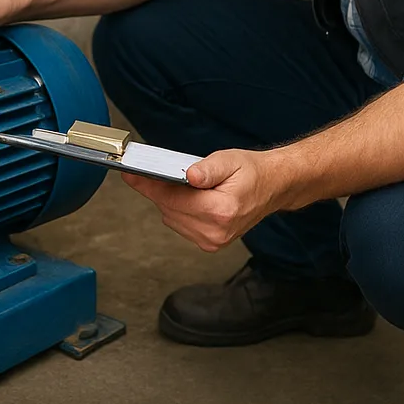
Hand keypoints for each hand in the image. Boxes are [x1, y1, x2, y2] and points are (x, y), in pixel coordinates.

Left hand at [121, 148, 291, 252]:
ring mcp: (212, 241)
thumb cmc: (252, 173)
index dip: (148, 185)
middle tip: (150, 172)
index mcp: (221, 211)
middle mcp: (215, 231)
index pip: (173, 198)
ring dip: (169, 201)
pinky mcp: (210, 244)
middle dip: (158, 190)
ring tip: (179, 184)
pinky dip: (178, 210)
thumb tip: (189, 175)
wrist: (272, 188)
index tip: (131, 176)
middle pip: (169, 210)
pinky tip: (187, 197)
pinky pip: (181, 225)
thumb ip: (207, 169)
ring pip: (172, 219)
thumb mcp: (230, 160)